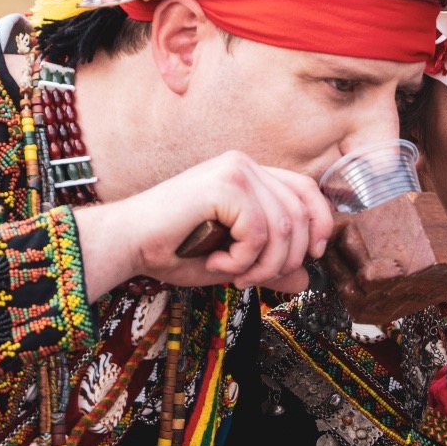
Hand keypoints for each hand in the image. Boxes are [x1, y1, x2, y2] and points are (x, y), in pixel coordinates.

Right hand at [73, 152, 334, 297]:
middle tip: (251, 278)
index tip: (312, 257)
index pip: (306, 190)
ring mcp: (235, 170)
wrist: (127, 243)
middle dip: (286, 258)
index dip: (320, 223)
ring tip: (230, 274)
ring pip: (284, 227)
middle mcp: (245, 165)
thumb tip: (306, 279)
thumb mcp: (232, 262)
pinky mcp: (225, 184)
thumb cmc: (172, 250)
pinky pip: (259, 232)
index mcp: (248, 175)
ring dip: (261, 264)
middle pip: (301, 212)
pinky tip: (215, 263)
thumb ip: (269, 265)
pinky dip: (242, 259)